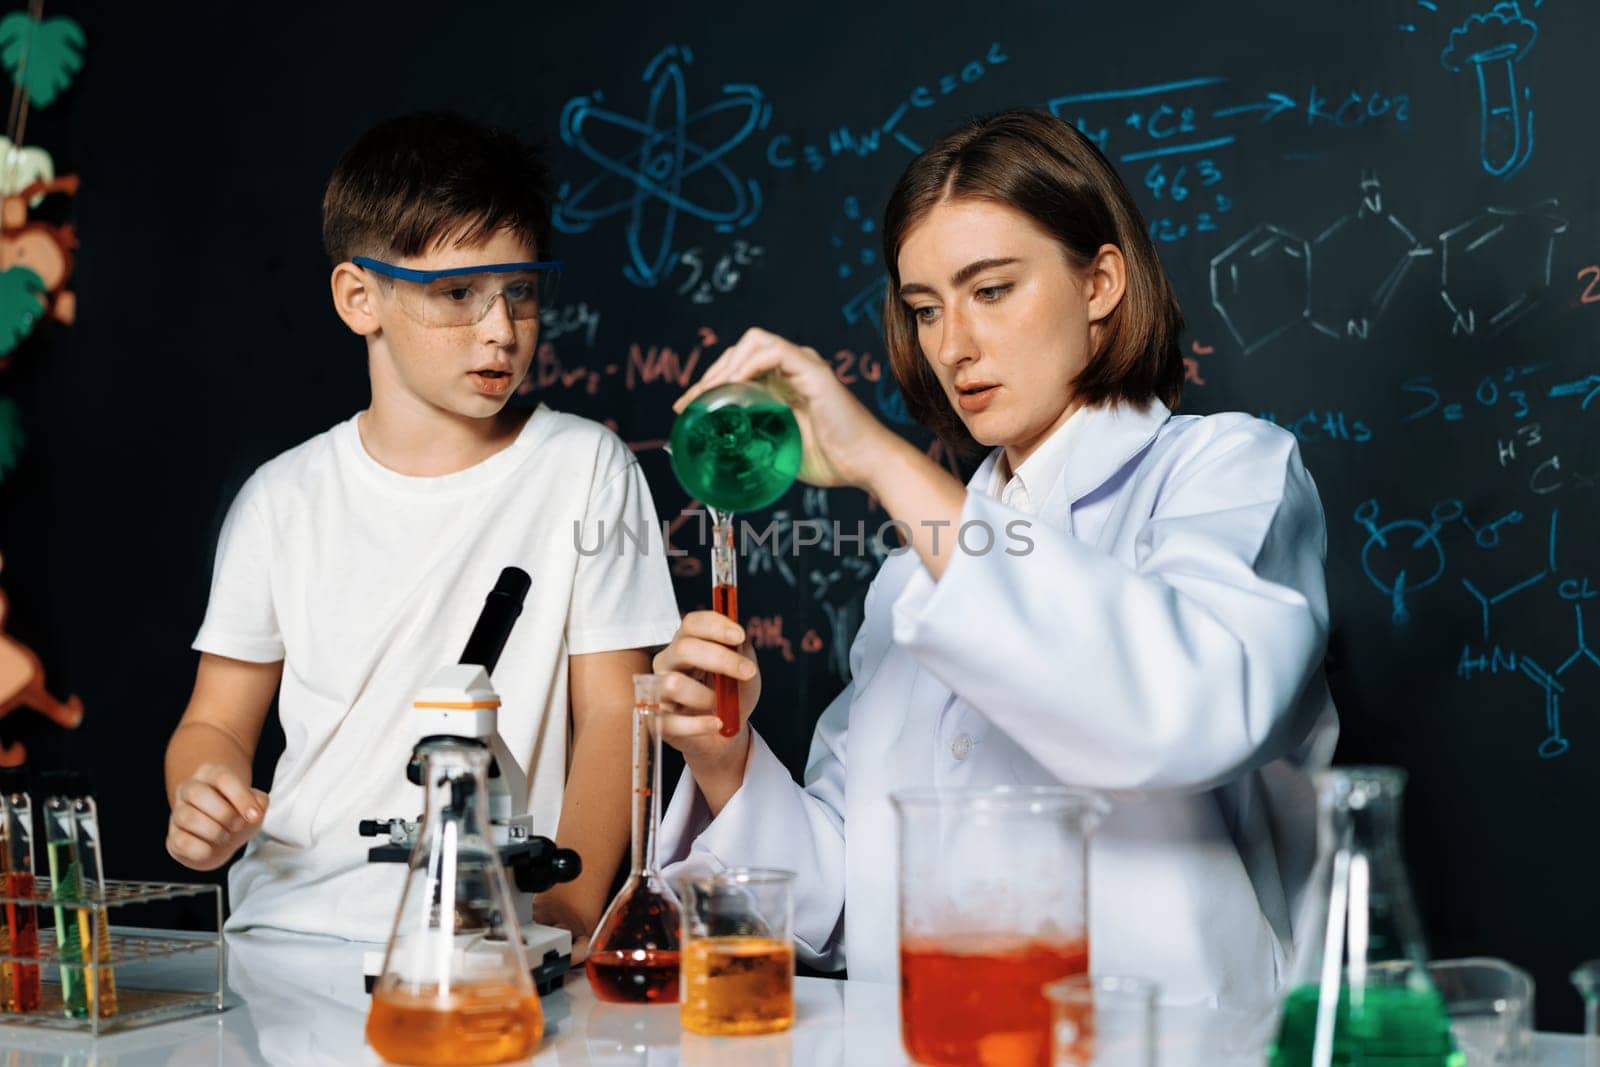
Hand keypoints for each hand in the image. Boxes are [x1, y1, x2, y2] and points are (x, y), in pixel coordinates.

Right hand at [166, 763, 267, 871]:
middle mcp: (189, 789)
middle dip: (224, 813)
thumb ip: (259, 803)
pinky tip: (211, 848)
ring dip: (214, 831)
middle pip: (197, 793)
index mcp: (210, 774)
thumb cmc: (238, 816)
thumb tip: (256, 807)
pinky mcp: (173, 837)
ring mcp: (177, 813)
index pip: (222, 778)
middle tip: (238, 825)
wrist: (223, 840)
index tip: (254, 816)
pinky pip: (181, 841)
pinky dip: (202, 849)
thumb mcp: (254, 806)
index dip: (240, 797)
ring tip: (226, 836)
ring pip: (187, 817)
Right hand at [652, 611, 759, 792]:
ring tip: (720, 705)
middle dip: (719, 659)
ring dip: (705, 695)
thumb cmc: (730, 696)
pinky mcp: (657, 721)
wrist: (725, 735)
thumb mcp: (744, 671)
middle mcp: (667, 663)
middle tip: (747, 672)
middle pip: (683, 648)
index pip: (692, 624)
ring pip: (673, 684)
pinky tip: (717, 724)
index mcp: (686, 644)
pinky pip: (672, 722)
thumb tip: (739, 641)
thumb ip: (741, 653)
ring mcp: (658, 691)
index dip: (715, 626)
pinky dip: (700, 724)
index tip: (740, 637)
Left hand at [674, 327, 904, 491]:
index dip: (710, 383)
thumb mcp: (781, 450)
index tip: (687, 407)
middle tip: (691, 402)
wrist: (866, 465)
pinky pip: (773, 351)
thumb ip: (758, 441)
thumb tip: (725, 454)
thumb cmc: (832, 460)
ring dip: (725, 366)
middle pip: (740, 351)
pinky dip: (748, 365)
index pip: (739, 368)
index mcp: (786, 383)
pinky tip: (734, 387)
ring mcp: (804, 365)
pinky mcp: (814, 370)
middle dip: (711, 374)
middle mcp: (794, 368)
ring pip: (754, 342)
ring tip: (709, 394)